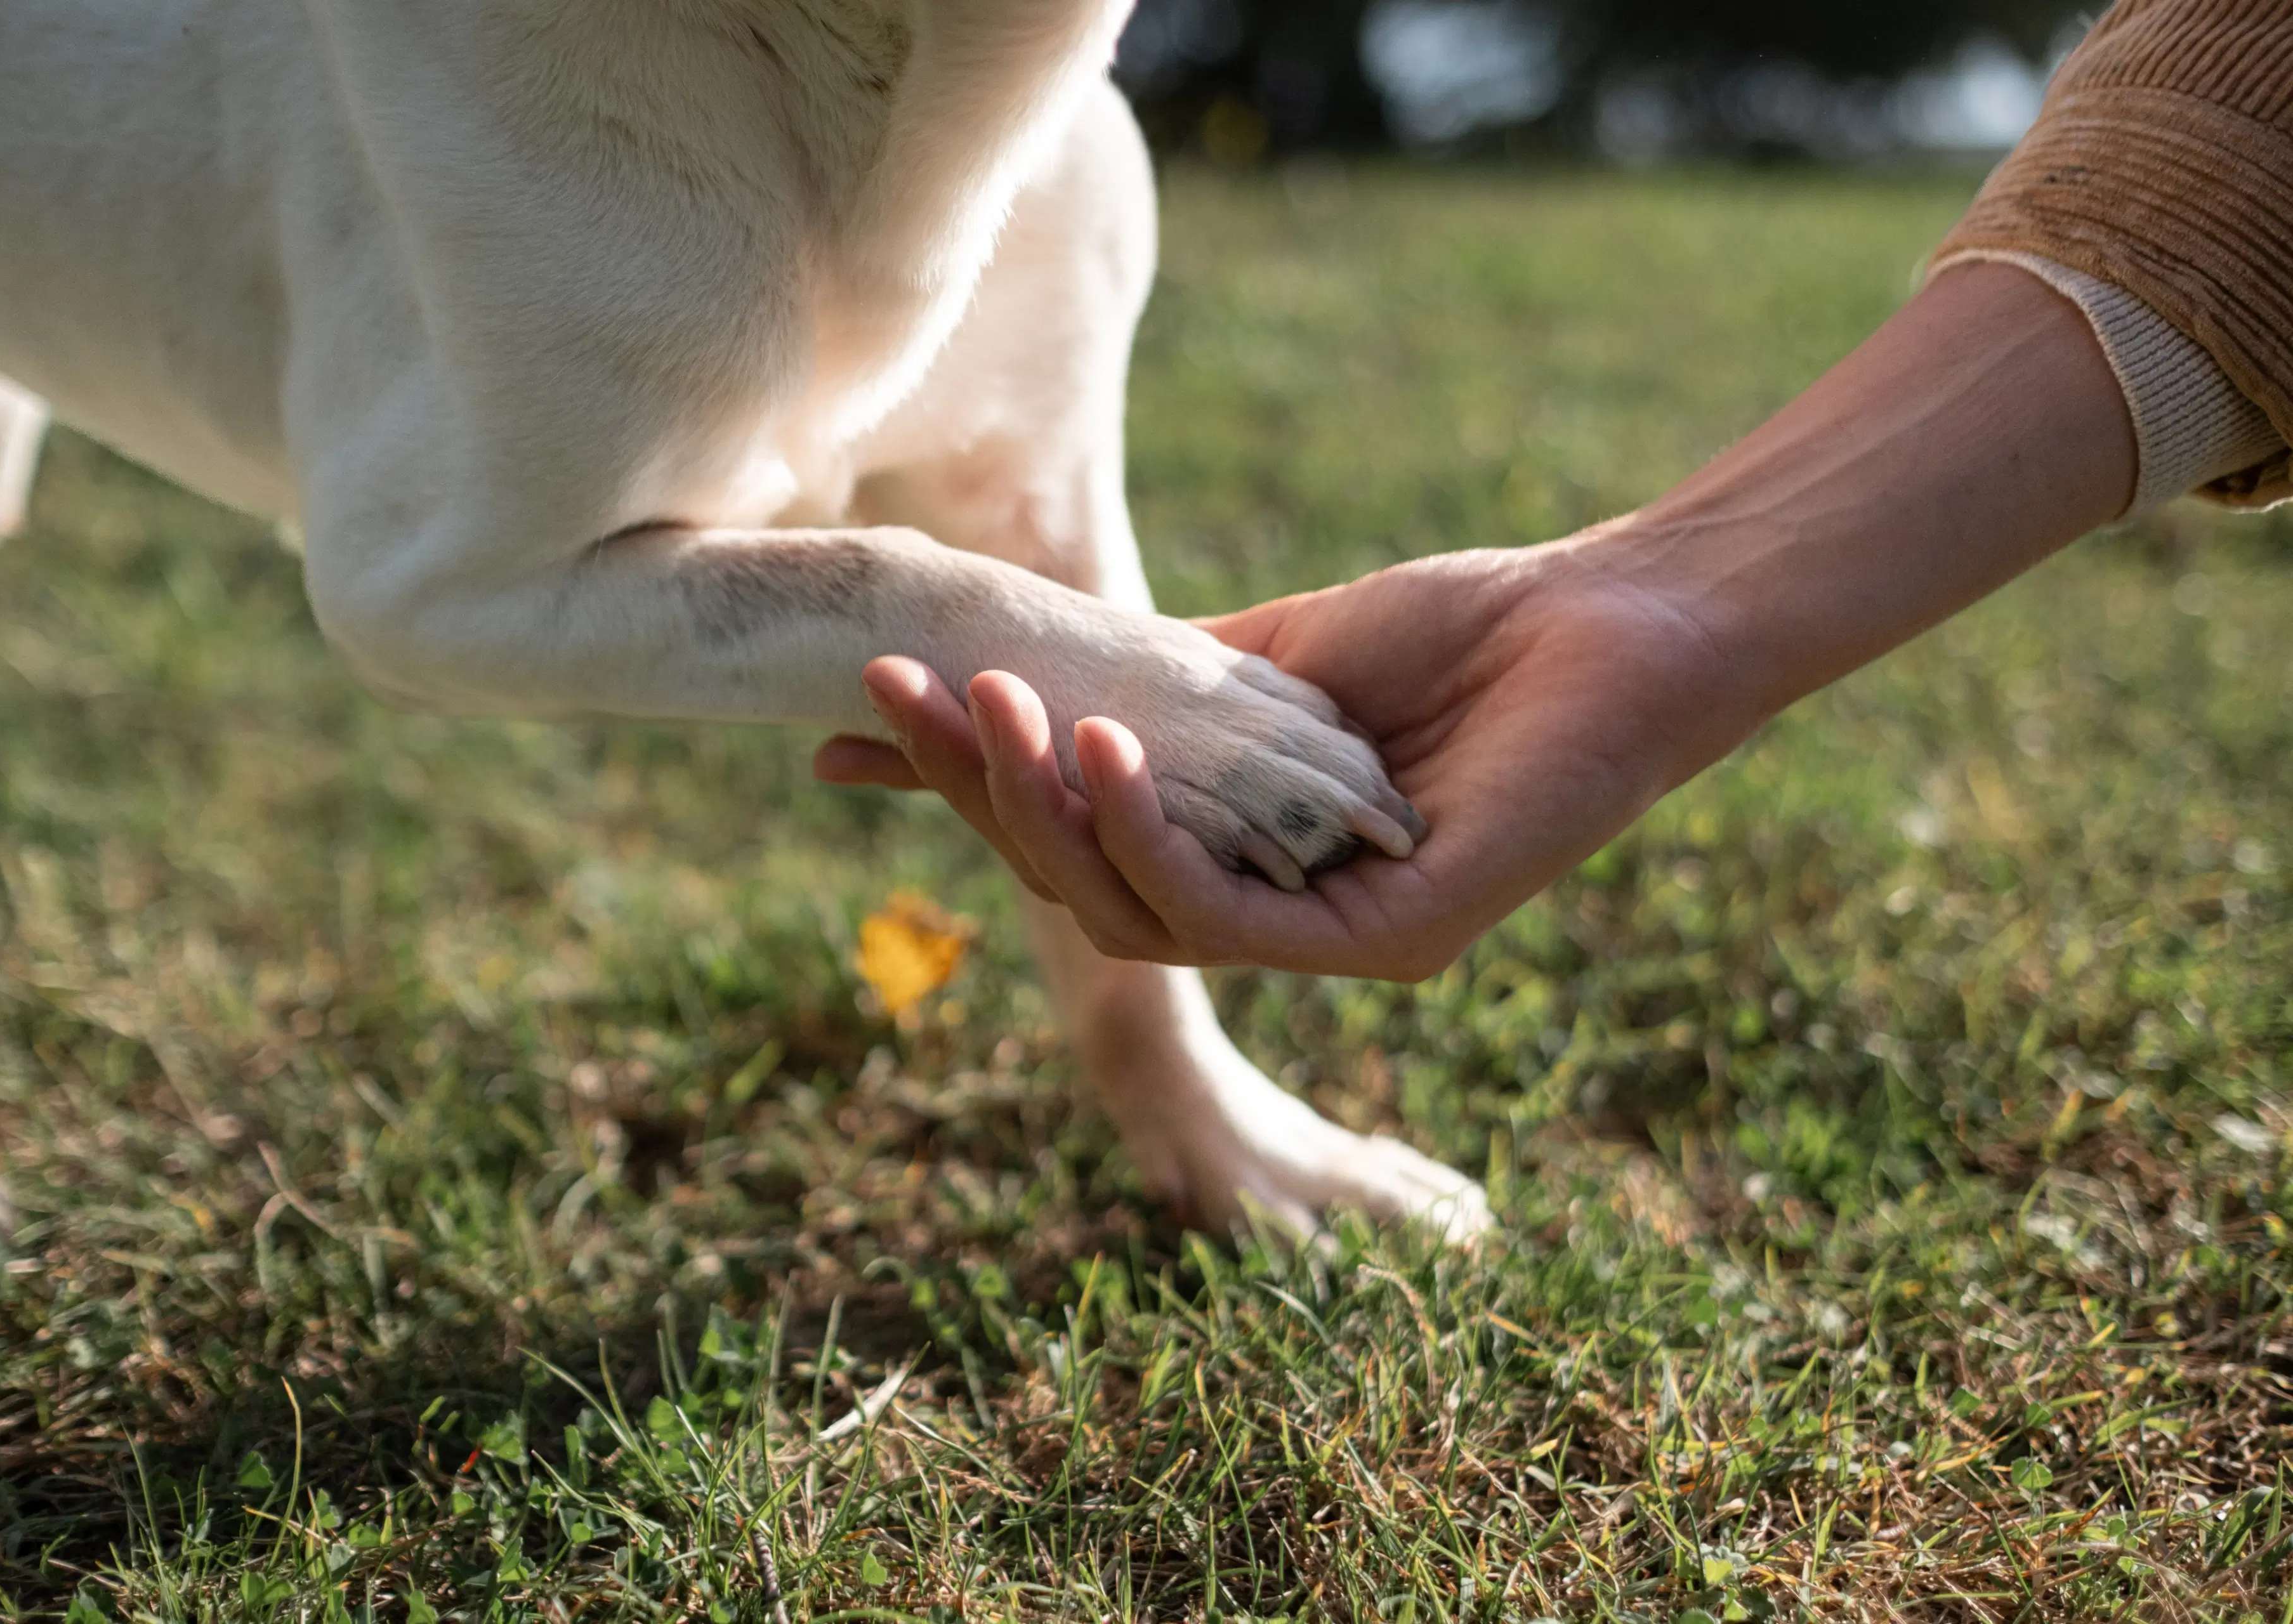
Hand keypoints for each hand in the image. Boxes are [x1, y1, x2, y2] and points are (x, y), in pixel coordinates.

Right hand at [817, 260, 2135, 979]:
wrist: (1615, 623)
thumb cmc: (1453, 634)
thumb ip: (1136, 683)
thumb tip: (994, 657)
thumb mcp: (1259, 659)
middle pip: (1080, 881)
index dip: (955, 787)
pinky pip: (1231, 921)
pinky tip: (1102, 750)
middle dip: (980, 787)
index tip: (845, 728)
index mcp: (1230, 853)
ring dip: (1046, 807)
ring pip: (1136, 909)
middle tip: (908, 684)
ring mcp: (1328, 941)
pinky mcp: (1392, 943)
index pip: (1067, 835)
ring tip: (992, 701)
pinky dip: (1153, 836)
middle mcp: (1270, 915)